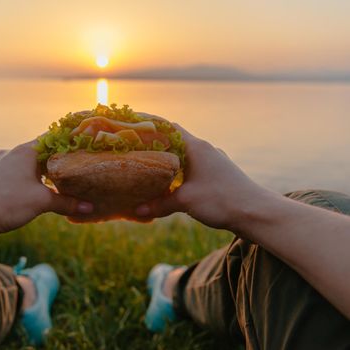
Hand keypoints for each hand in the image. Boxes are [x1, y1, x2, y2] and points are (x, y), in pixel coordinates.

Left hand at [0, 141, 92, 237]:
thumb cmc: (6, 203)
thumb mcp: (41, 202)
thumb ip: (67, 203)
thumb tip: (90, 207)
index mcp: (26, 152)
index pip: (53, 138)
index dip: (69, 141)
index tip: (83, 145)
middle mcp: (11, 153)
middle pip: (40, 152)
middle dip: (57, 161)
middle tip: (74, 169)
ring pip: (26, 164)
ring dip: (40, 172)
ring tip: (54, 184)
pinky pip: (14, 174)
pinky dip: (26, 180)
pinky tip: (30, 194)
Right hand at [135, 125, 275, 230]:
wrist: (256, 213)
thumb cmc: (221, 200)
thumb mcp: (185, 201)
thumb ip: (159, 204)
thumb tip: (137, 210)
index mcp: (196, 147)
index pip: (169, 127)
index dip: (150, 126)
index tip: (133, 127)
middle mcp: (204, 150)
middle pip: (175, 142)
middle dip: (155, 148)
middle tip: (135, 153)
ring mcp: (212, 163)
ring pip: (184, 158)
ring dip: (168, 163)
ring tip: (148, 171)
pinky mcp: (217, 176)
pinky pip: (193, 170)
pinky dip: (179, 175)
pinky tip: (170, 188)